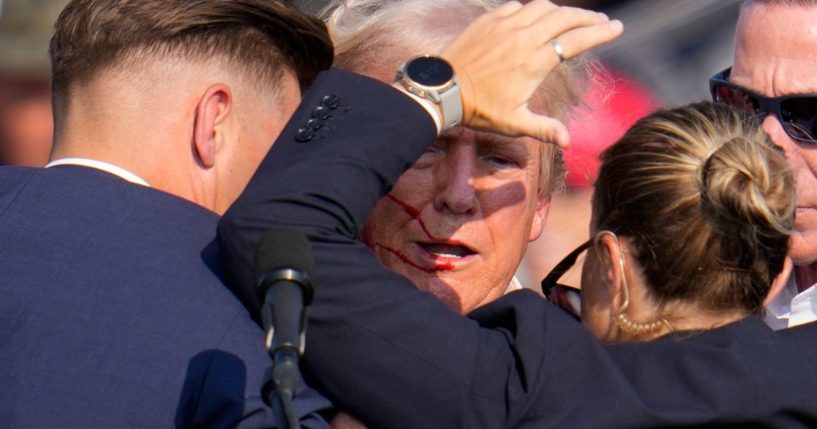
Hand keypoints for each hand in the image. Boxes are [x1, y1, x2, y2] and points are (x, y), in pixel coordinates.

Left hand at [441, 0, 622, 147]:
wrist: (442, 89)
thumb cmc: (478, 109)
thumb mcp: (514, 123)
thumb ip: (544, 129)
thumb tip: (569, 142)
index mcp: (535, 61)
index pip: (576, 40)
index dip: (600, 32)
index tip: (617, 27)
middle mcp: (524, 37)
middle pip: (566, 17)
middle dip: (588, 17)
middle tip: (601, 21)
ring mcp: (506, 25)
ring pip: (543, 6)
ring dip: (562, 11)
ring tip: (572, 18)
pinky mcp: (489, 20)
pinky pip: (518, 6)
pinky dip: (532, 9)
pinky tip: (535, 17)